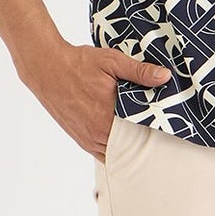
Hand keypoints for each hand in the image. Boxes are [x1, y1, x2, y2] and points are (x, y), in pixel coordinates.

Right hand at [20, 40, 171, 156]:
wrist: (46, 68)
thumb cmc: (78, 64)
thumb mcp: (111, 61)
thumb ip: (139, 72)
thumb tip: (164, 76)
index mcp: (109, 117)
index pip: (142, 134)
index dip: (157, 131)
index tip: (168, 126)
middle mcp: (98, 134)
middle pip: (130, 148)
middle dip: (145, 141)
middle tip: (161, 134)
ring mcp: (88, 139)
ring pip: (116, 154)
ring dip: (129, 147)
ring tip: (145, 138)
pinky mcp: (80, 139)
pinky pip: (102, 153)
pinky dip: (114, 151)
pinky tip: (124, 142)